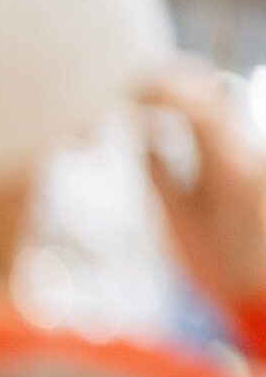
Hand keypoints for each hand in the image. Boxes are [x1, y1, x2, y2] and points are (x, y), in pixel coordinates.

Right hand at [142, 62, 265, 312]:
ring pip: (226, 106)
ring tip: (151, 102)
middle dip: (176, 84)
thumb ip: (160, 174)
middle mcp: (254, 153)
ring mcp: (261, 156)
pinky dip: (202, 119)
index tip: (125, 92)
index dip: (159, 90)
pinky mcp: (261, 164)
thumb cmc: (220, 269)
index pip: (196, 108)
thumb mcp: (179, 224)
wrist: (265, 292)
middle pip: (216, 95)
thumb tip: (142, 133)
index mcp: (230, 169)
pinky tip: (177, 126)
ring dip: (189, 99)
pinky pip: (231, 128)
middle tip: (135, 90)